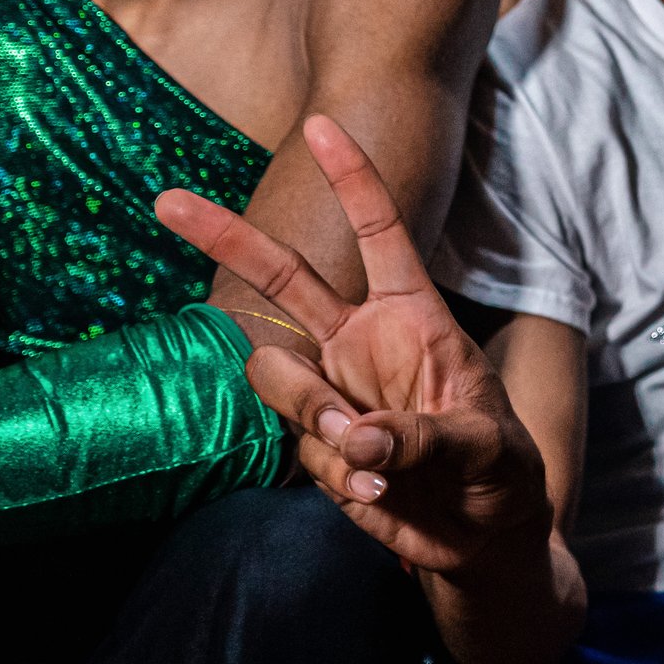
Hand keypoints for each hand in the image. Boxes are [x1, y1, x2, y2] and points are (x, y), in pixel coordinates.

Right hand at [156, 116, 552, 576]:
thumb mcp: (484, 447)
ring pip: (276, 376)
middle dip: (226, 237)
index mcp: (412, 316)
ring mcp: (332, 390)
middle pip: (282, 278)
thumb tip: (354, 439)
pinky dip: (333, 475)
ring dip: (311, 414)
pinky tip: (379, 498)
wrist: (478, 540)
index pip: (380, 232)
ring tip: (369, 463)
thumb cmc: (498, 472)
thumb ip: (420, 436)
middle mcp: (361, 341)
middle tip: (165, 201)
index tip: (323, 123)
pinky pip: (296, 444)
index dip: (352, 178)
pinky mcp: (315, 442)